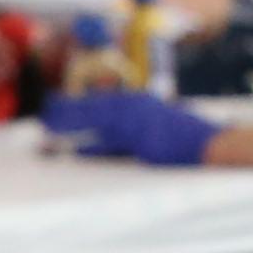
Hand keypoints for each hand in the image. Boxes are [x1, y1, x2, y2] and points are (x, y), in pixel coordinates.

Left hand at [43, 89, 218, 166]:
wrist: (208, 141)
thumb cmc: (183, 134)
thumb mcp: (155, 121)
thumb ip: (133, 123)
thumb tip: (107, 132)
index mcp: (136, 101)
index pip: (97, 101)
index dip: (73, 104)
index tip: (53, 105)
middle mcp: (134, 107)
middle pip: (90, 108)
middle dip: (65, 111)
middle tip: (43, 114)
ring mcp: (137, 123)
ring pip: (95, 122)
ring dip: (71, 125)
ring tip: (49, 129)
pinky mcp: (142, 141)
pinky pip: (110, 144)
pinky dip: (91, 147)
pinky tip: (75, 152)